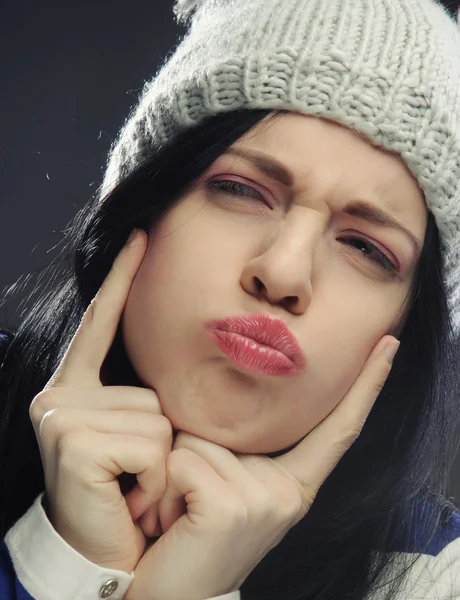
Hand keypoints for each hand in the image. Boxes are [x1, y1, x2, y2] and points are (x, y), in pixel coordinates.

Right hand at [29, 228, 171, 572]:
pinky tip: (124, 494)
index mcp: (79, 391)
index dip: (121, 279)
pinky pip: (150, 442)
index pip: (102, 324)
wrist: (104, 559)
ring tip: (129, 486)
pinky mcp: (72, 440)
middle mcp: (62, 395)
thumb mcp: (139, 440)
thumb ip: (149, 400)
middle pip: (153, 389)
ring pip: (157, 416)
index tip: (139, 237)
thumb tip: (180, 365)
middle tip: (132, 476)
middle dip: (159, 439)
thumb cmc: (127, 498)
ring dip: (158, 460)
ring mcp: (62, 415)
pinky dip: (153, 475)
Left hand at [125, 335, 399, 599]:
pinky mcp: (233, 509)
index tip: (386, 345)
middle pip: (234, 420)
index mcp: (294, 484)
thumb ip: (242, 447)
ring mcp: (266, 500)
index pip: (337, 427)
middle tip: (191, 505)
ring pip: (199, 439)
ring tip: (183, 514)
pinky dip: (164, 486)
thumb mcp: (231, 486)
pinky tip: (173, 519)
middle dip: (196, 451)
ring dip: (176, 472)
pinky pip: (182, 462)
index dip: (365, 385)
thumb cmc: (194, 535)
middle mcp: (289, 491)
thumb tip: (227, 395)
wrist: (172, 596)